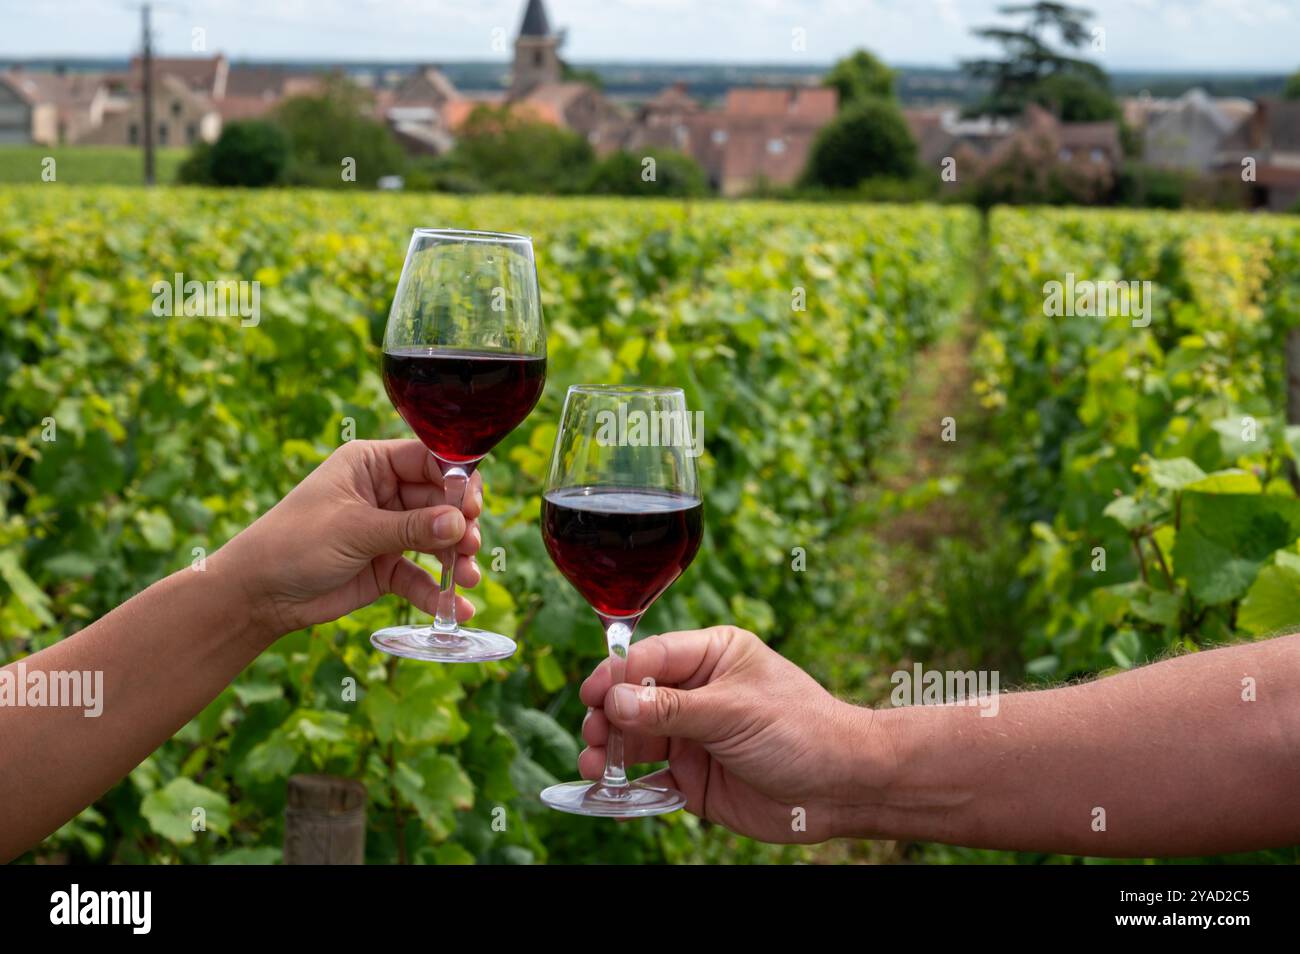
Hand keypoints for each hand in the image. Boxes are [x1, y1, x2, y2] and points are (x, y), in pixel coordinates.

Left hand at [216, 439, 482, 643]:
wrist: (258, 594)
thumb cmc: (294, 543)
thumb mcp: (354, 529)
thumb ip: (410, 527)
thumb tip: (460, 524)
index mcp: (371, 464)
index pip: (429, 460)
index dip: (456, 480)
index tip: (472, 506)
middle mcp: (384, 493)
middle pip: (440, 502)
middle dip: (460, 525)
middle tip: (471, 546)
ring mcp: (387, 531)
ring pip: (437, 539)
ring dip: (456, 558)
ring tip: (469, 577)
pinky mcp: (385, 567)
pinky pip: (420, 576)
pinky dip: (438, 591)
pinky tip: (456, 607)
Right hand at [578, 626, 889, 842]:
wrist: (842, 787)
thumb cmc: (801, 730)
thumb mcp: (733, 711)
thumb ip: (672, 709)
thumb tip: (614, 701)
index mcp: (712, 656)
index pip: (651, 657)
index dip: (617, 675)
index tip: (591, 694)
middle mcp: (698, 693)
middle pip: (634, 699)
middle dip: (608, 716)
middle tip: (594, 735)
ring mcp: (693, 736)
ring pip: (636, 739)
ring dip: (610, 751)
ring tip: (595, 766)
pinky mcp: (693, 778)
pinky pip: (649, 780)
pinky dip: (627, 787)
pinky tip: (608, 793)